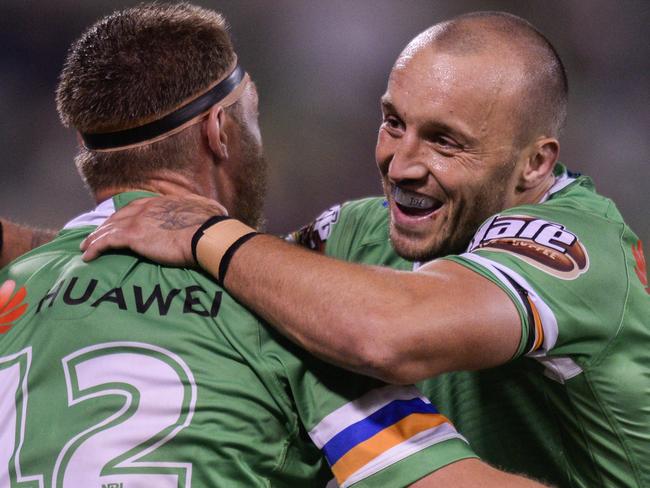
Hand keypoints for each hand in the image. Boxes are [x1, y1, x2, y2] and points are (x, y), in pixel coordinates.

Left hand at [80, 194, 227, 266]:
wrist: (206, 235)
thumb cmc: (212, 226)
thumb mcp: (209, 210)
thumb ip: (205, 209)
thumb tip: (220, 211)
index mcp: (162, 202)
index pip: (137, 207)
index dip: (125, 215)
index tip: (120, 222)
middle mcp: (147, 208)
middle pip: (119, 216)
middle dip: (106, 225)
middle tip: (96, 235)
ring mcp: (138, 221)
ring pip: (109, 228)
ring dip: (95, 237)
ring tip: (85, 247)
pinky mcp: (132, 236)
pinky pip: (106, 242)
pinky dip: (95, 248)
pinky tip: (88, 256)